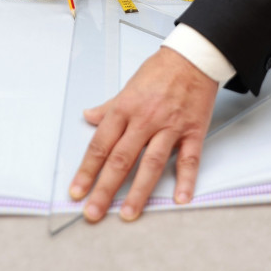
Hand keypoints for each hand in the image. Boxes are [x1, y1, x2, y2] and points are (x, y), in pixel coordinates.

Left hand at [69, 47, 218, 221]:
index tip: (77, 190)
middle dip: (105, 189)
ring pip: (151, 163)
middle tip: (93, 212)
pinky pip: (189, 159)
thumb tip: (89, 116)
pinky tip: (180, 198)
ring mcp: (170, 126)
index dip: (87, 170)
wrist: (193, 57)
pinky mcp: (192, 130)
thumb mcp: (129, 84)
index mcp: (126, 108)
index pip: (101, 144)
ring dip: (139, 191)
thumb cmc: (161, 69)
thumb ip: (109, 106)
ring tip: (127, 213)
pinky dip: (186, 180)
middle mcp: (145, 119)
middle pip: (121, 159)